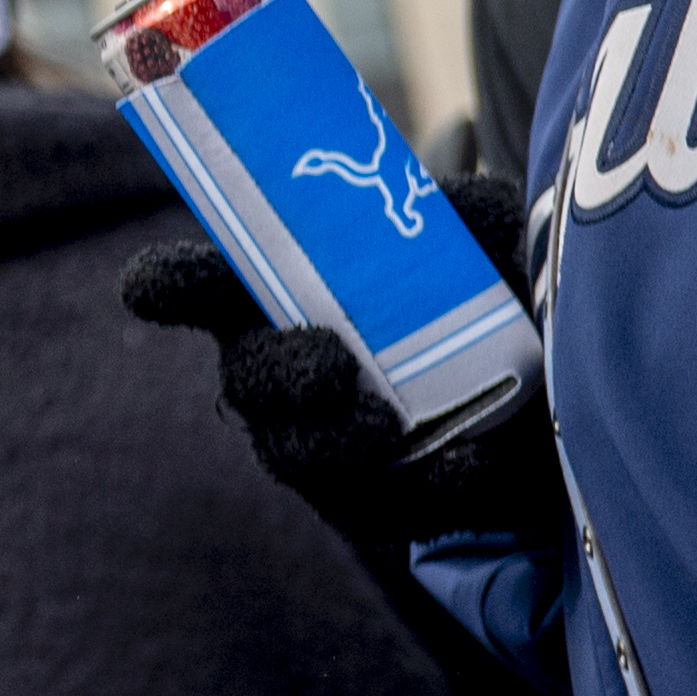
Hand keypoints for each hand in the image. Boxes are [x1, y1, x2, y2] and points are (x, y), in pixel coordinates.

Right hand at [118, 184, 559, 551]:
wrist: (554, 415)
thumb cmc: (502, 313)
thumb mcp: (496, 249)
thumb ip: (471, 214)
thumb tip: (453, 187)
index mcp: (286, 296)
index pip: (206, 285)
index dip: (169, 285)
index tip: (142, 288)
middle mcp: (283, 370)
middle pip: (248, 376)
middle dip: (278, 372)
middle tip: (330, 364)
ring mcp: (319, 443)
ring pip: (294, 451)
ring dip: (333, 437)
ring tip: (390, 426)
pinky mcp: (370, 507)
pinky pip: (379, 508)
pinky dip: (430, 484)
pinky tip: (474, 464)